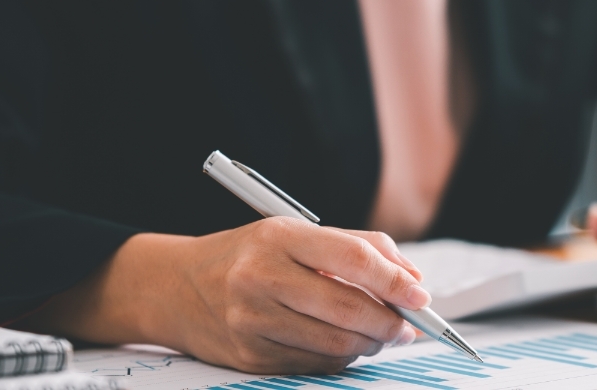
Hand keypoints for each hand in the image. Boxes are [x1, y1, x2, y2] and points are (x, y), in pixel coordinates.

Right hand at [17, 219, 427, 374]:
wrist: (175, 287)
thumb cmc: (248, 254)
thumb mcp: (295, 232)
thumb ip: (358, 247)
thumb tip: (411, 277)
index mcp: (279, 237)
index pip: (353, 259)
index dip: (395, 281)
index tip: (421, 295)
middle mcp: (261, 278)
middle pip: (347, 308)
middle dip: (390, 322)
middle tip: (408, 324)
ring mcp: (252, 321)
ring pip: (335, 343)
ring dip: (371, 343)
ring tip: (382, 334)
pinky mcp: (249, 356)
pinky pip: (314, 364)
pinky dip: (341, 357)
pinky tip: (347, 344)